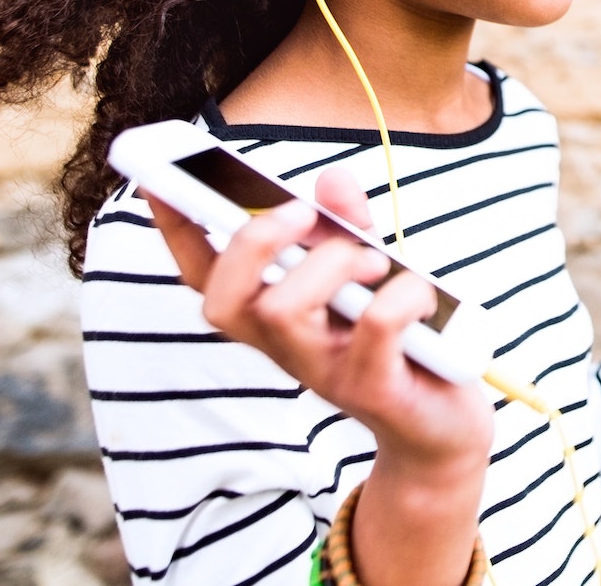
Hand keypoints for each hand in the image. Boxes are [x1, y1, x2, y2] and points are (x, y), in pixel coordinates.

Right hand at [148, 171, 493, 475]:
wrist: (442, 423)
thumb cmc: (399, 339)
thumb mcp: (368, 271)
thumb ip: (346, 223)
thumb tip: (331, 179)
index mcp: (272, 315)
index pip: (203, 278)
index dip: (175, 232)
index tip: (158, 182)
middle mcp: (284, 348)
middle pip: (224, 302)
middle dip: (254, 242)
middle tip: (301, 213)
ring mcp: (324, 372)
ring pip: (286, 310)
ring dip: (332, 262)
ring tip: (375, 261)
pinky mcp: (374, 390)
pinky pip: (376, 326)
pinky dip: (403, 292)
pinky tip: (420, 293)